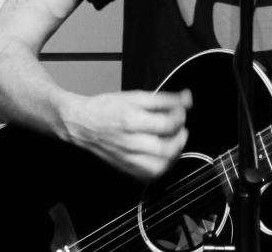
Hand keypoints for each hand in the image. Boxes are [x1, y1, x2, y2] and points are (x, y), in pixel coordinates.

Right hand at [60, 89, 191, 181]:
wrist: (83, 124)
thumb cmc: (108, 107)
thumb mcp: (136, 97)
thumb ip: (164, 99)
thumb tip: (188, 99)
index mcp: (132, 120)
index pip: (167, 124)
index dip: (180, 117)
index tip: (180, 111)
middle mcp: (130, 143)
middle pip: (166, 149)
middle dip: (180, 138)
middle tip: (179, 128)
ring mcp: (128, 159)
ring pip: (160, 166)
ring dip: (173, 154)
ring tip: (173, 142)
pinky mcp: (126, 169)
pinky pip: (150, 175)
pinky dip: (162, 166)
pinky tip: (162, 155)